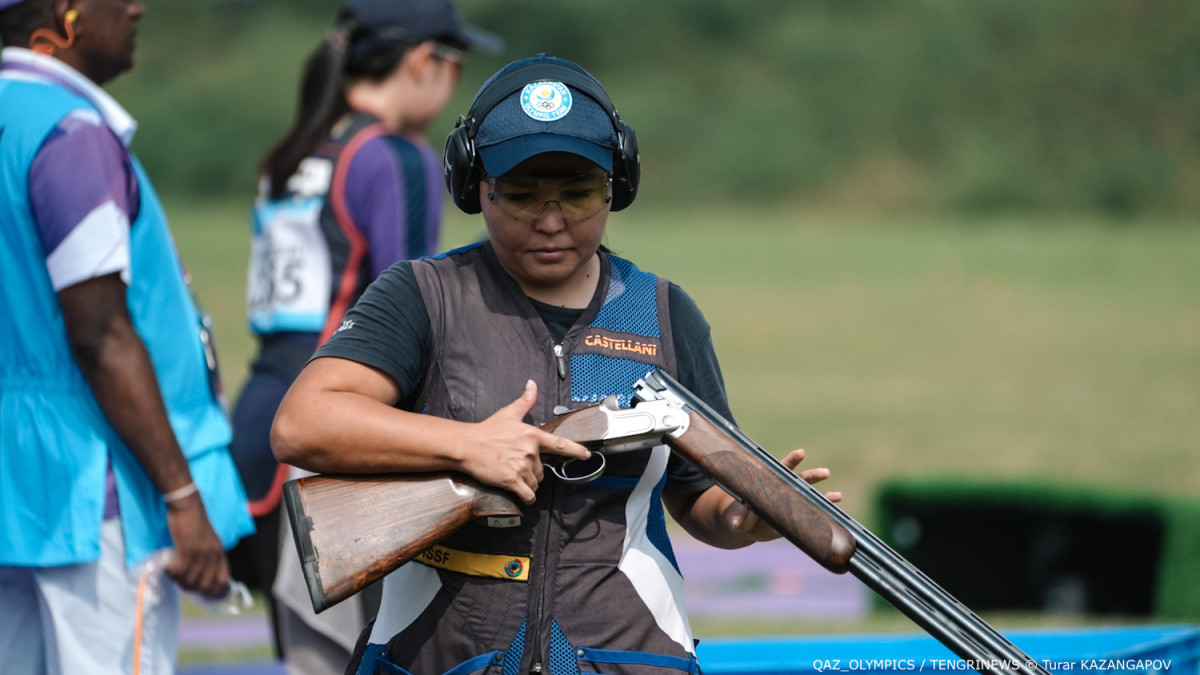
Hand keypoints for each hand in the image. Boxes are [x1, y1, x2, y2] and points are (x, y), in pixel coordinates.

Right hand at [163, 495, 229, 596]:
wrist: (187, 504)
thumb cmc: (194, 522)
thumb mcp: (207, 541)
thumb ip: (206, 556)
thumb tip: (198, 575)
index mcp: (219, 553)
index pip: (222, 581)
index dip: (211, 591)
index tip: (199, 592)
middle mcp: (213, 555)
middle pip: (203, 584)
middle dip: (189, 588)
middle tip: (178, 581)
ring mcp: (201, 552)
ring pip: (190, 579)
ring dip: (177, 580)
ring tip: (171, 573)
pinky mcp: (187, 548)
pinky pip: (179, 570)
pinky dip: (171, 573)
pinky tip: (166, 568)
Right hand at [459, 380, 590, 503]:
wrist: (467, 446)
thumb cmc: (487, 430)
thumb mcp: (509, 413)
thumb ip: (525, 401)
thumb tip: (532, 384)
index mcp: (533, 435)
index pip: (561, 444)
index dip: (576, 451)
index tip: (587, 455)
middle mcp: (530, 452)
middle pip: (543, 470)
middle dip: (534, 471)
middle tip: (518, 465)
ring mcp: (522, 467)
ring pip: (535, 483)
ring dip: (528, 483)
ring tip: (514, 475)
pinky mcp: (511, 481)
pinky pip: (527, 494)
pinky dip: (527, 497)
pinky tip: (522, 495)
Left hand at [726, 448, 841, 541]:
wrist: (747, 528)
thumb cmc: (739, 516)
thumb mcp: (737, 516)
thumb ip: (739, 517)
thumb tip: (737, 522)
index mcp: (769, 483)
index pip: (781, 469)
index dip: (791, 461)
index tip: (801, 453)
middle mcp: (783, 490)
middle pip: (800, 480)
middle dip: (812, 476)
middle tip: (825, 473)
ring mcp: (792, 503)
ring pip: (810, 496)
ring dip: (824, 495)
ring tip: (838, 496)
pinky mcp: (796, 516)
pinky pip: (813, 512)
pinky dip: (824, 511)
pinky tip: (836, 511)